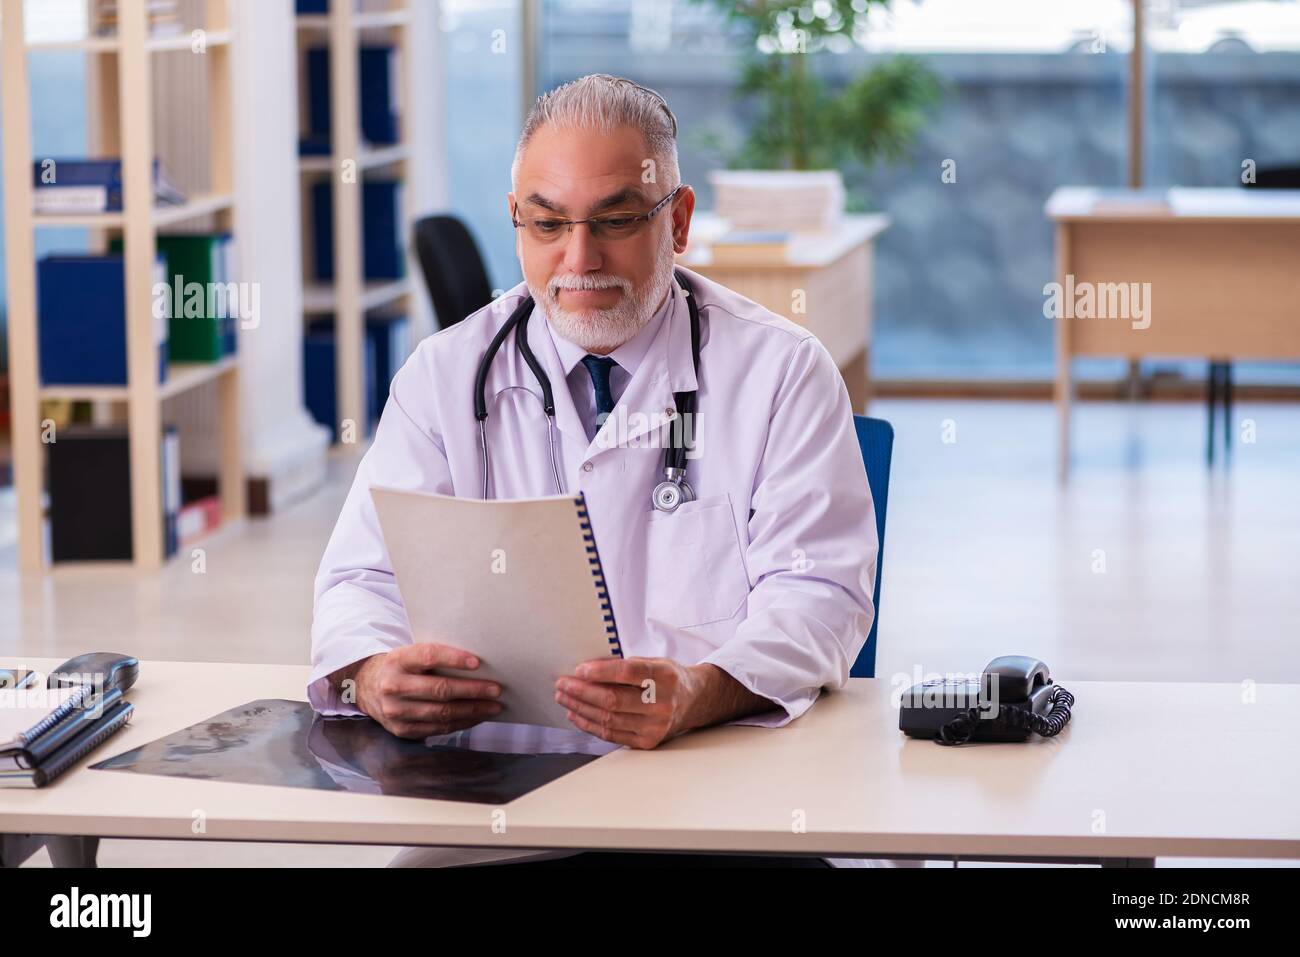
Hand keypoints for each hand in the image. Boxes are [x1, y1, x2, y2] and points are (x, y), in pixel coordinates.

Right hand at [352, 644, 503, 739]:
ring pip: (442, 712)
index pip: (429, 656)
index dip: (454, 659)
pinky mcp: (402, 730)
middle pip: (439, 689)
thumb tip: (477, 665)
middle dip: (473, 690)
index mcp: (398, 660)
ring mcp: (396, 711)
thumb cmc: (402, 667)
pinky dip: (461, 722)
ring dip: (472, 710)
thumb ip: (434, 657)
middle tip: (496, 689)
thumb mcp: (410, 653)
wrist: (368, 688)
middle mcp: (394, 686)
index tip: (477, 663)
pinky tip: (477, 717)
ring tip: (494, 706)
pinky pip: (438, 728)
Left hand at [554, 657, 708, 749]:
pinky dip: (589, 724)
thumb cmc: (668, 679)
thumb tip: (587, 669)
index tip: (579, 669)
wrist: (693, 702)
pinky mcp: (647, 742)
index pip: (627, 673)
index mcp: (664, 676)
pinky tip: (576, 714)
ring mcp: (655, 726)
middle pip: (613, 700)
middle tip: (562, 684)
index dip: (600, 671)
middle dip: (581, 692)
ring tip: (564, 698)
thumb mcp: (654, 662)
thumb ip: (626, 665)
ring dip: (580, 708)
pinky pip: (611, 734)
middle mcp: (661, 703)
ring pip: (608, 718)